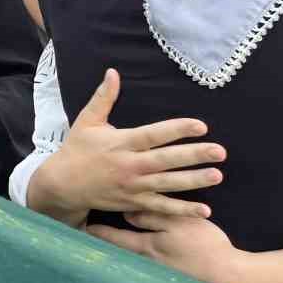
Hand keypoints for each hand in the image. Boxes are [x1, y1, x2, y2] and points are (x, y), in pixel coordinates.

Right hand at [27, 69, 223, 225]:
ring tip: (217, 175)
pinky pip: (161, 207)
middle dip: (194, 155)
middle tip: (220, 151)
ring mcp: (132, 186)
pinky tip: (204, 209)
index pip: (153, 135)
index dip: (177, 129)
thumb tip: (113, 72)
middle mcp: (129, 165)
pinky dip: (182, 210)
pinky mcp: (134, 203)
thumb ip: (103, 98)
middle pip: (166, 160)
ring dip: (193, 181)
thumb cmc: (76, 149)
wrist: (62, 184)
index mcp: (120, 142)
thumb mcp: (87, 121)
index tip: (200, 125)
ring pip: (168, 184)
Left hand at [87, 212, 247, 282]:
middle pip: (117, 252)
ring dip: (117, 253)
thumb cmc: (206, 247)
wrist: (229, 278)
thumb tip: (127, 213)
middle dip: (101, 244)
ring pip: (130, 261)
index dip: (96, 232)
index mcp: (147, 247)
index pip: (114, 237)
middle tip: (84, 236)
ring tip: (101, 248)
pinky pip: (144, 270)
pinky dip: (134, 264)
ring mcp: (157, 274)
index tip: (81, 226)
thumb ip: (153, 217)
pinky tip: (131, 262)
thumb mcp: (180, 224)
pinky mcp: (169, 281)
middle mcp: (146, 263)